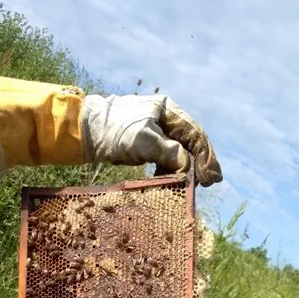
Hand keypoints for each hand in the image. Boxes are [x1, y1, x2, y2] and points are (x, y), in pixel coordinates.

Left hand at [81, 94, 221, 186]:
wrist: (86, 131)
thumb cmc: (115, 131)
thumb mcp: (144, 140)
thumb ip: (168, 152)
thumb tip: (187, 166)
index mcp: (169, 111)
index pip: (195, 134)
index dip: (206, 157)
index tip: (212, 178)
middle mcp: (166, 119)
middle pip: (190, 143)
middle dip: (199, 164)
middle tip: (207, 184)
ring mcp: (156, 132)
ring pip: (178, 152)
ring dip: (184, 170)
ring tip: (190, 186)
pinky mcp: (146, 145)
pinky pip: (164, 159)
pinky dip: (169, 171)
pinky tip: (170, 181)